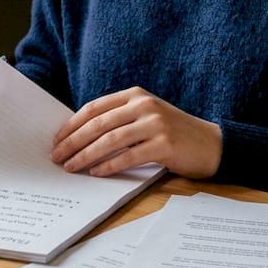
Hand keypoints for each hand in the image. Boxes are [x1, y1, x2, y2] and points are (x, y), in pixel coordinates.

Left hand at [51, 87, 222, 178]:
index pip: (94, 108)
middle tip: (57, 157)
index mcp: (135, 95)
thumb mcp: (145, 116)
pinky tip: (96, 173)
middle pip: (98, 124)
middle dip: (73, 142)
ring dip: (86, 155)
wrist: (211, 144)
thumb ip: (119, 119)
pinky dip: (109, 165)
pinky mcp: (164, 144)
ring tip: (71, 167)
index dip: (72, 125)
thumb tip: (80, 136)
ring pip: (110, 140)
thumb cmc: (173, 133)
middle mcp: (144, 105)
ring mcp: (155, 124)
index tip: (57, 140)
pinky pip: (128, 156)